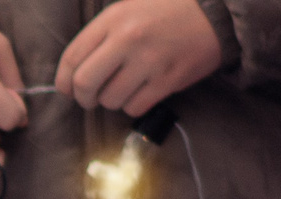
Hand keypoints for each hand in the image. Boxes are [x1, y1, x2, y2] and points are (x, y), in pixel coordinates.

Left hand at [55, 0, 222, 115]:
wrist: (217, 12)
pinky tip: (142, 92)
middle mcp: (128, 39)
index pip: (71, 58)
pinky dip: (133, 105)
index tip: (68, 89)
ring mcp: (149, 60)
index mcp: (113, 19)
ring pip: (109, 100)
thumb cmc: (167, 11)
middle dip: (83, 98)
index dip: (63, 81)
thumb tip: (72, 73)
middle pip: (84, 83)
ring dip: (111, 101)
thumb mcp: (129, 9)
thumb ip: (100, 36)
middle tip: (90, 98)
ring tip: (124, 88)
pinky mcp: (168, 79)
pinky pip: (134, 107)